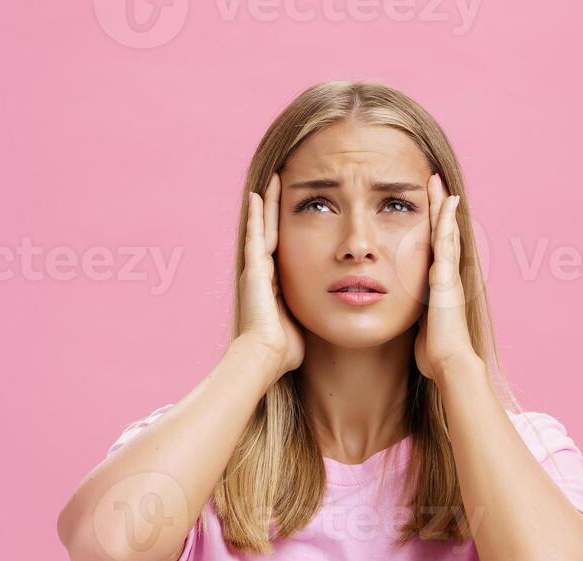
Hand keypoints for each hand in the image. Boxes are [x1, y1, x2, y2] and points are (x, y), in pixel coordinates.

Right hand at [235, 175, 303, 375]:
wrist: (265, 356)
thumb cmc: (284, 351)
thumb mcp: (302, 326)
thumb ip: (311, 317)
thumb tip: (329, 318)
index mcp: (275, 287)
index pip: (284, 250)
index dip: (288, 230)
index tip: (294, 213)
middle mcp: (262, 275)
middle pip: (271, 233)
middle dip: (275, 210)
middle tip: (279, 185)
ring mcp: (256, 271)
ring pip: (263, 229)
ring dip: (266, 205)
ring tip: (271, 181)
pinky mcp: (253, 269)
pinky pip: (255, 235)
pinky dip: (256, 215)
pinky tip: (257, 195)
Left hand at [415, 173, 480, 384]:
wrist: (448, 360)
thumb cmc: (435, 351)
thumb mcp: (422, 328)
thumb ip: (418, 317)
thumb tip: (410, 319)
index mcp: (439, 285)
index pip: (434, 249)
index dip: (431, 227)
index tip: (426, 207)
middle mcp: (447, 275)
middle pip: (443, 233)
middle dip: (438, 208)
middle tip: (434, 182)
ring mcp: (449, 272)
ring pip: (446, 230)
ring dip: (442, 205)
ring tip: (437, 181)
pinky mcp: (447, 274)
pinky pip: (446, 239)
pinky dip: (446, 218)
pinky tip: (446, 199)